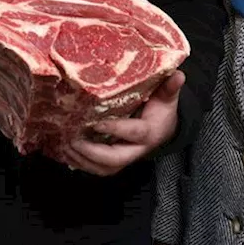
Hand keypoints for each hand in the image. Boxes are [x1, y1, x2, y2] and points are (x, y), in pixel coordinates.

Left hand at [63, 70, 184, 175]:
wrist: (163, 129)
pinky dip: (80, 164)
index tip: (94, 122)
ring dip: (82, 160)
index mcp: (149, 133)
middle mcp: (137, 150)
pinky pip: (97, 169)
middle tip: (73, 140)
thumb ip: (169, 87)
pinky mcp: (115, 163)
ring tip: (64, 146)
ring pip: (104, 168)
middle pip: (115, 159)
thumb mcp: (167, 98)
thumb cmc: (161, 110)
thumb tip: (179, 74)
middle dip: (92, 153)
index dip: (114, 129)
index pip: (132, 133)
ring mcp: (125, 158)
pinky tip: (65, 153)